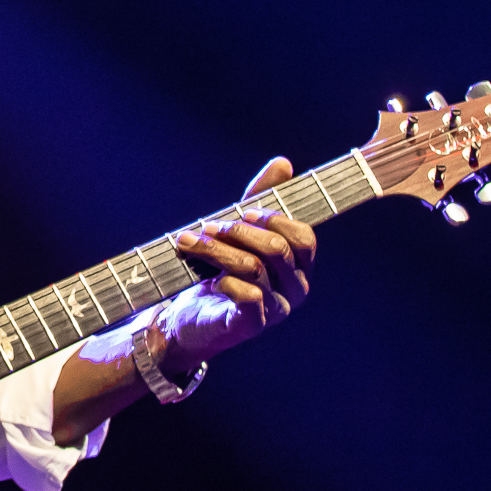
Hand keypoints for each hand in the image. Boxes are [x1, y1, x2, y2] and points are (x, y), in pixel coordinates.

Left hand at [159, 156, 316, 371]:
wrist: (186, 316)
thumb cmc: (217, 270)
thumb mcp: (238, 230)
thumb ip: (261, 198)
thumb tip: (283, 163)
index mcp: (299, 266)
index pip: (304, 238)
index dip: (274, 219)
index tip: (244, 212)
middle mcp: (295, 290)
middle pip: (277, 248)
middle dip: (238, 230)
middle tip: (210, 226)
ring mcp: (277, 311)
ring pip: (254, 267)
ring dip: (216, 249)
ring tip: (189, 241)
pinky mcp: (252, 326)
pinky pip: (250, 296)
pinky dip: (225, 280)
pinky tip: (208, 279)